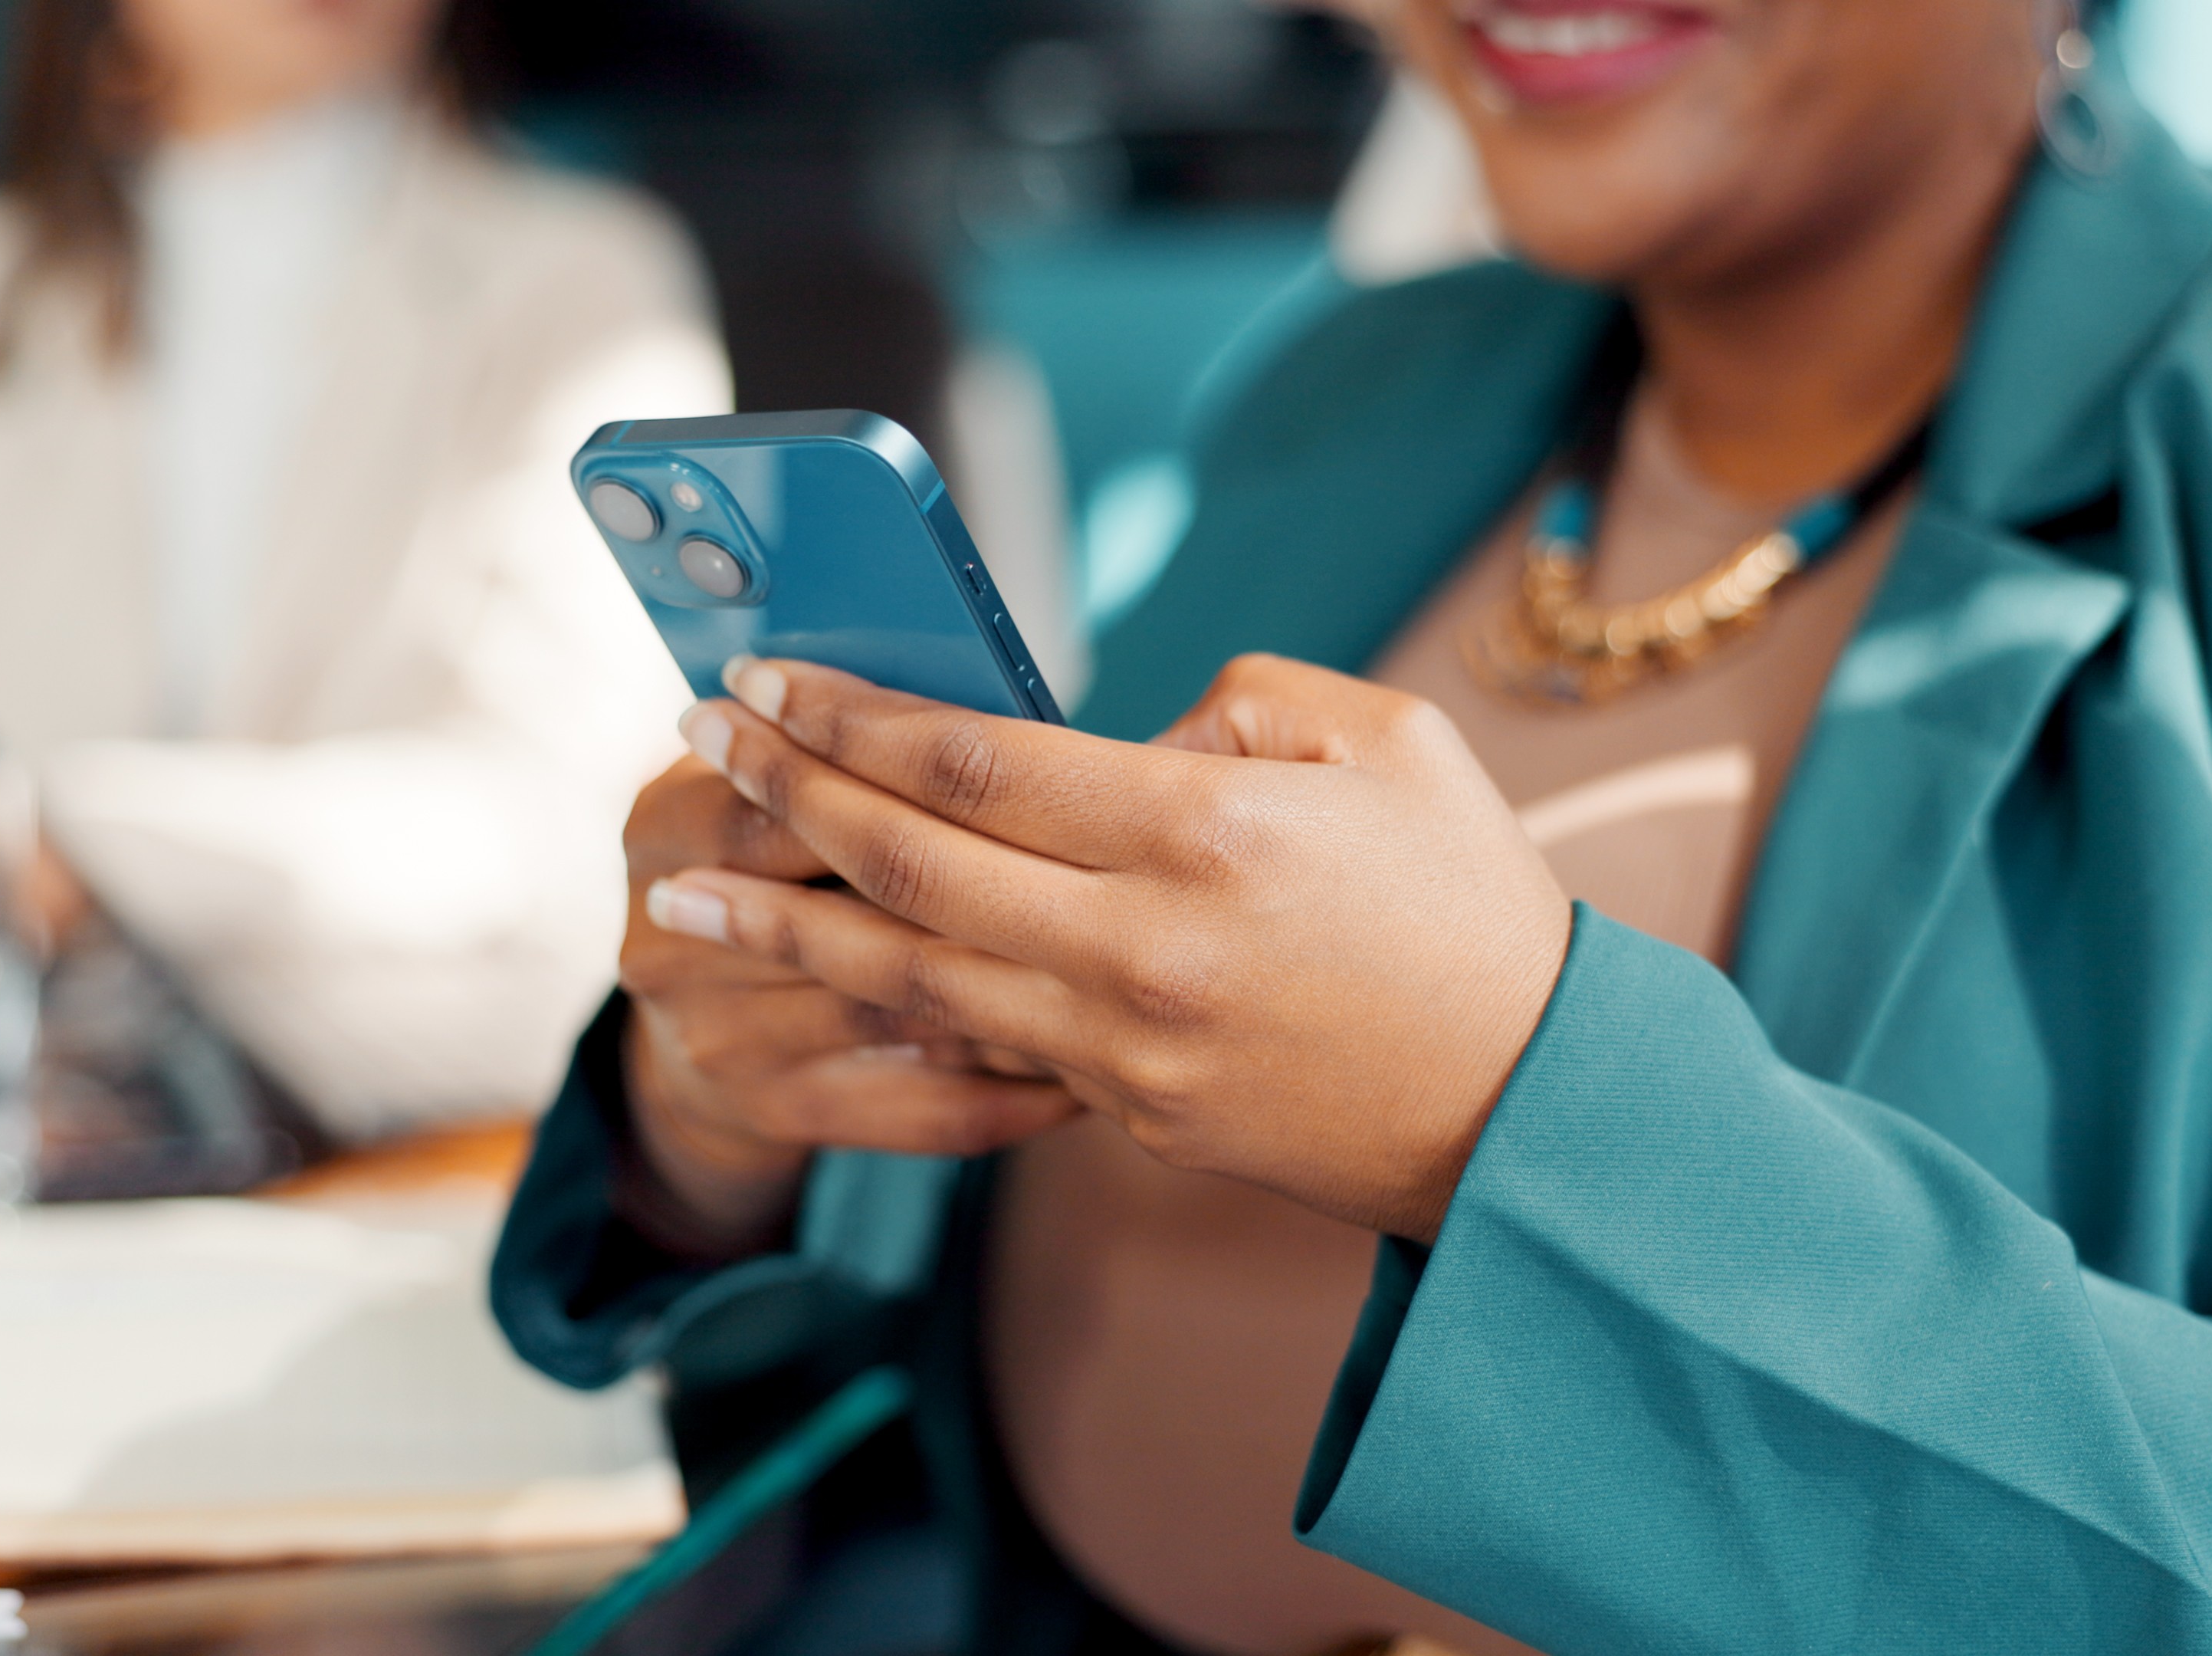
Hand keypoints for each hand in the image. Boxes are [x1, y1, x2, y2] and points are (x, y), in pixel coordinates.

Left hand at [649, 654, 1572, 1241]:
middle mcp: (1143, 945)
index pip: (972, 761)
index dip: (850, 715)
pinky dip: (889, 1012)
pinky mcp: (1131, 1119)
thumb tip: (1113, 743)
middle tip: (696, 736)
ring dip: (785, 929)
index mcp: (1204, 830)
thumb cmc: (1471, 902)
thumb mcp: (1387, 741)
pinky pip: (984, 1051)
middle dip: (782, 793)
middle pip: (910, 863)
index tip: (764, 676)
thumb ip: (1236, 704)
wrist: (1529, 1105)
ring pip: (910, 976)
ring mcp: (1128, 1049)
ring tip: (681, 900)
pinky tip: (822, 981)